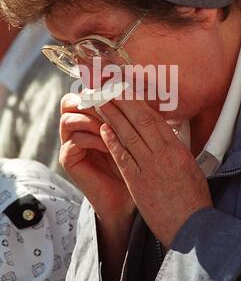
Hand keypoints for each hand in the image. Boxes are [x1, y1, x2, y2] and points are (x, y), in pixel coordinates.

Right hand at [59, 93, 135, 223]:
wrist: (126, 194)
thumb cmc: (132, 160)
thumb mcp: (130, 132)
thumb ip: (126, 111)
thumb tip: (132, 85)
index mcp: (88, 116)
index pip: (81, 92)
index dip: (96, 90)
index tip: (116, 91)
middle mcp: (75, 127)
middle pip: (68, 102)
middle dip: (89, 102)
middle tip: (109, 107)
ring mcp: (69, 143)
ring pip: (68, 119)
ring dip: (91, 120)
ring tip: (110, 128)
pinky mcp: (68, 159)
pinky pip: (74, 141)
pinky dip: (92, 140)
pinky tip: (108, 146)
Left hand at [99, 97, 212, 247]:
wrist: (192, 227)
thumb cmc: (192, 199)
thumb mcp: (190, 167)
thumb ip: (175, 149)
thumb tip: (164, 135)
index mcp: (177, 149)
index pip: (155, 119)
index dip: (138, 102)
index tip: (126, 90)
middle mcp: (163, 154)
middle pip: (140, 121)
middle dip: (123, 102)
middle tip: (108, 88)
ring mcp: (149, 168)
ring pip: (129, 135)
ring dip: (113, 117)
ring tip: (100, 102)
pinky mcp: (138, 184)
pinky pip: (123, 158)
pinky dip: (112, 142)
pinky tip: (103, 129)